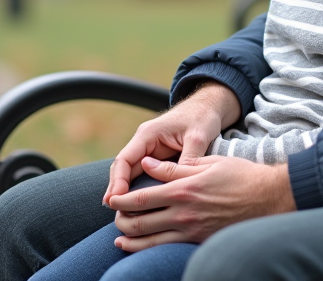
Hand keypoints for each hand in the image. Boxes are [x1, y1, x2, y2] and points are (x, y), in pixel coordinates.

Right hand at [103, 82, 240, 205]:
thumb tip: (181, 184)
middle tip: (115, 213)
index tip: (115, 199)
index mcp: (148, 134)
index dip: (118, 181)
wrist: (208, 108)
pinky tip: (139, 208)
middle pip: (124, 169)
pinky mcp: (158, 159)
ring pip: (132, 174)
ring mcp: (150, 151)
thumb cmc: (202, 118)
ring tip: (123, 214)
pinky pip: (143, 176)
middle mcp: (144, 143)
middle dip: (118, 190)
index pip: (125, 159)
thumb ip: (188, 158)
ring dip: (126, 192)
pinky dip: (139, 190)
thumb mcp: (198, 136)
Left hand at [108, 155, 295, 250]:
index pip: (141, 198)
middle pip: (140, 223)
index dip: (121, 200)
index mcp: (183, 189)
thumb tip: (148, 165)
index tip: (112, 198)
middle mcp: (184, 213)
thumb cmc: (240, 175)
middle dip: (121, 222)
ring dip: (130, 241)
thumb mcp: (208, 162)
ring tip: (120, 238)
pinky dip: (149, 250)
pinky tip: (143, 247)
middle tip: (115, 217)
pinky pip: (167, 249)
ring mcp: (191, 231)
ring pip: (150, 242)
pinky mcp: (200, 241)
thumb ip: (175, 166)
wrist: (270, 198)